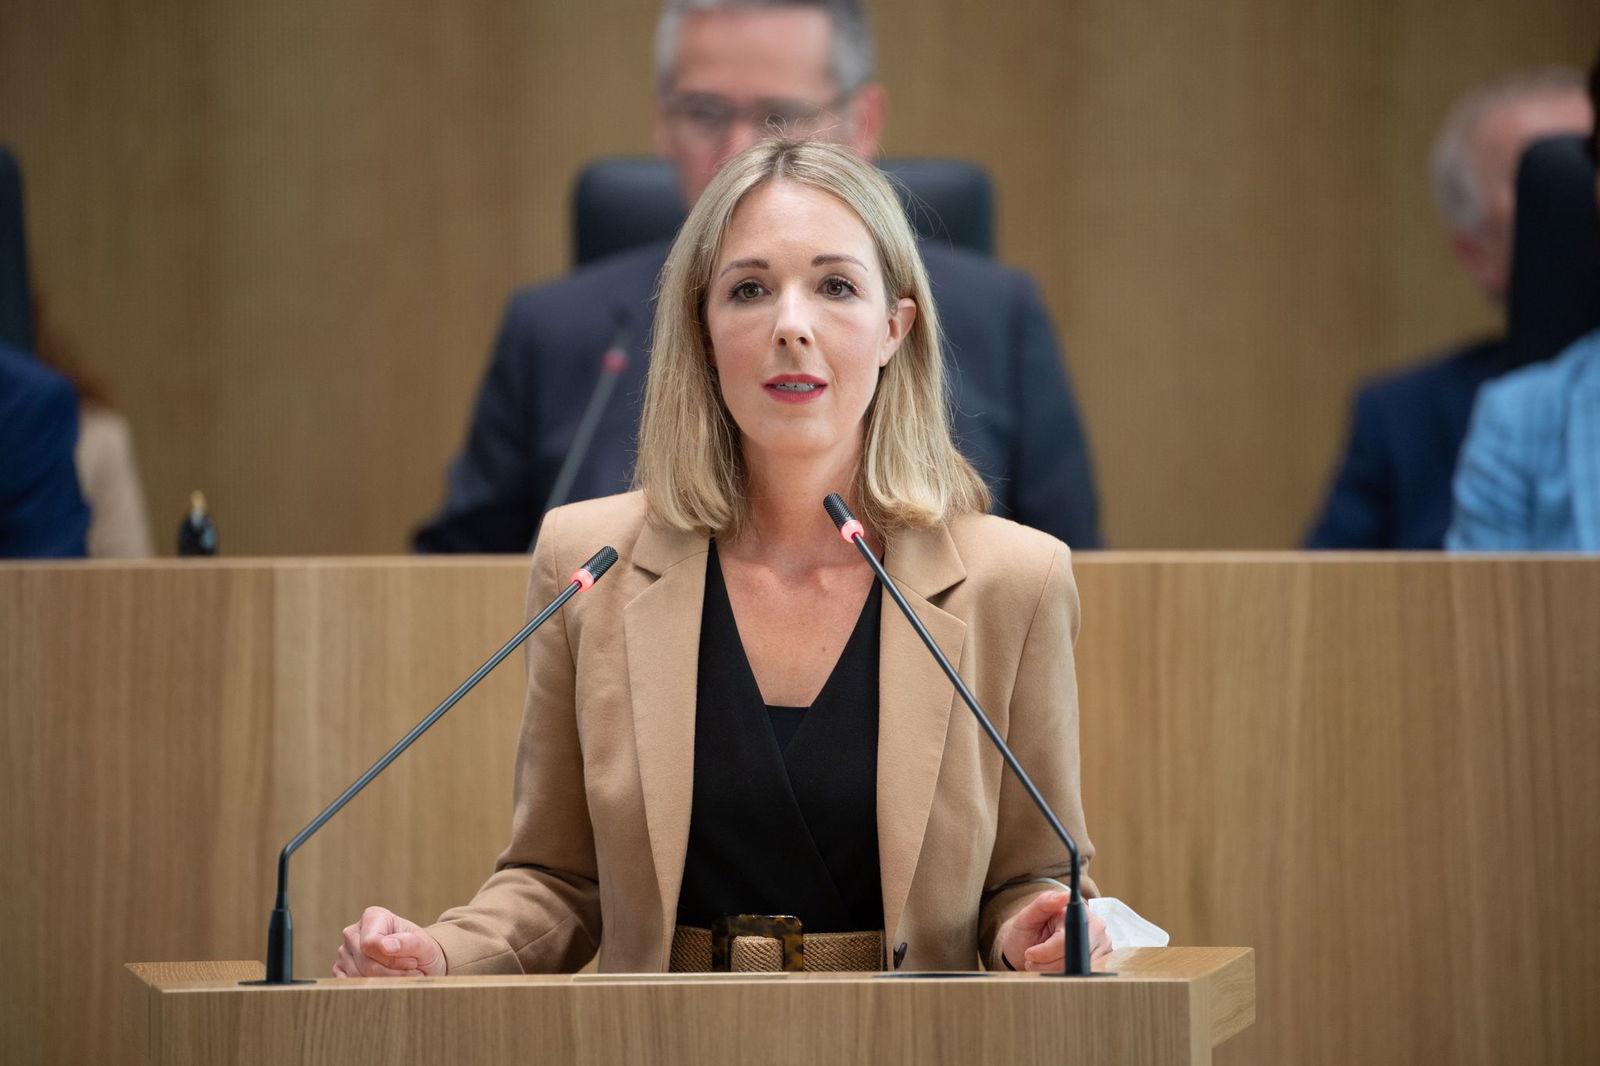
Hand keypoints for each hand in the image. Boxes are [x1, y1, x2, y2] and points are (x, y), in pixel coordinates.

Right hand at [332, 906, 446, 977]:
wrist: (420, 964)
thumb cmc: (422, 951)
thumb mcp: (425, 945)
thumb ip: (409, 942)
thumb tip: (385, 945)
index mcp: (373, 917)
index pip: (371, 943)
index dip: (393, 959)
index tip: (412, 961)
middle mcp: (353, 932)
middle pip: (366, 964)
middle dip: (392, 973)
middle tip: (411, 972)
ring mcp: (344, 952)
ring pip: (359, 978)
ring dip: (386, 982)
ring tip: (403, 976)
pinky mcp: (340, 970)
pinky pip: (352, 987)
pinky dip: (373, 989)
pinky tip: (388, 982)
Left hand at [997, 889, 1111, 971]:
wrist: (1026, 948)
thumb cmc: (1028, 930)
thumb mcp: (1028, 915)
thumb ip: (1044, 903)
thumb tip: (1065, 896)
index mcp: (1078, 911)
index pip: (1066, 939)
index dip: (1046, 952)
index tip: (1030, 954)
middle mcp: (1095, 926)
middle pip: (1073, 957)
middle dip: (1047, 963)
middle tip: (1032, 958)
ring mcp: (1102, 945)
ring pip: (1077, 969)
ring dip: (1053, 971)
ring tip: (1040, 963)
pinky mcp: (1102, 961)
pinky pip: (1083, 975)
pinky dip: (1064, 975)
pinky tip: (1053, 968)